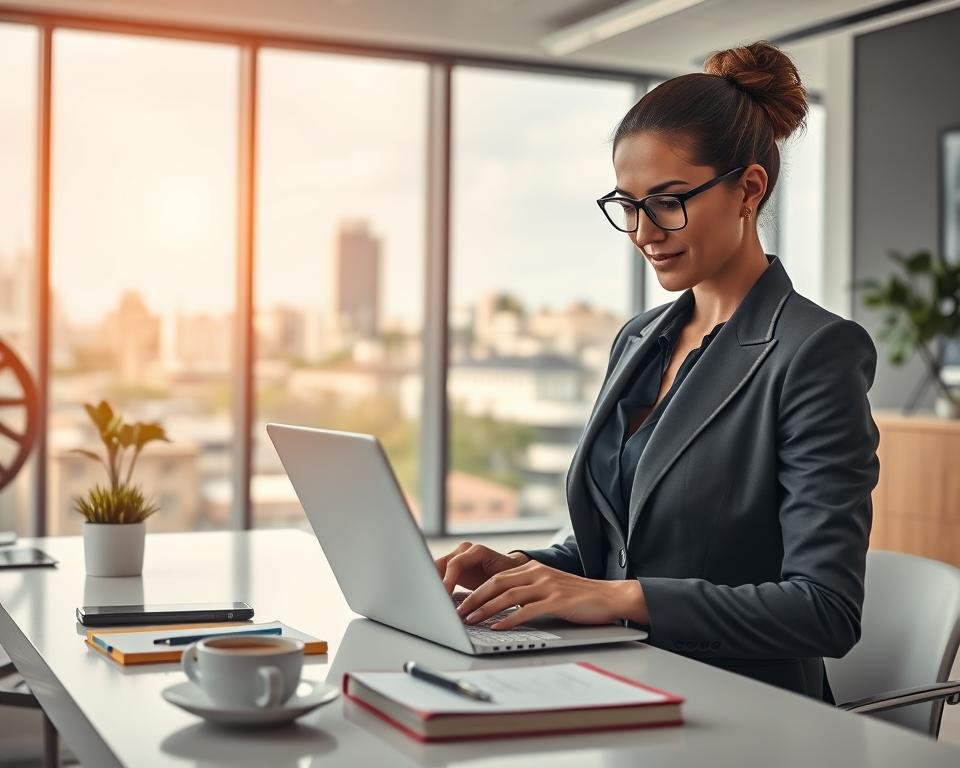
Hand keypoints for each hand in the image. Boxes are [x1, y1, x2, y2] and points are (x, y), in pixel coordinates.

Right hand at [434, 542, 529, 593]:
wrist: (510, 571)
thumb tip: (471, 608)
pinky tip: (433, 597)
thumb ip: (484, 592)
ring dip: (432, 584)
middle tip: (432, 601)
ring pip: (436, 568)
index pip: (455, 564)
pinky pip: (438, 573)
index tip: (442, 596)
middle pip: (441, 565)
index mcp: (477, 551)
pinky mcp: (452, 565)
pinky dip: (435, 584)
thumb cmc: (507, 578)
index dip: (447, 581)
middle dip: (435, 583)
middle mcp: (464, 550)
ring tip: (430, 600)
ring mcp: (457, 555)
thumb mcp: (498, 585)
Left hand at [455, 560, 648, 628]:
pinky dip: (509, 619)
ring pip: (508, 595)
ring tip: (470, 620)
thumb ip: (527, 592)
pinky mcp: (557, 601)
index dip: (476, 588)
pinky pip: (527, 610)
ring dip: (486, 608)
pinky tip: (497, 627)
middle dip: (474, 598)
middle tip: (458, 611)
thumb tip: (501, 606)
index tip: (460, 601)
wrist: (609, 596)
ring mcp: (547, 586)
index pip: (497, 577)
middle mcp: (537, 573)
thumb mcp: (548, 588)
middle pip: (497, 583)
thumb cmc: (578, 597)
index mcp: (532, 568)